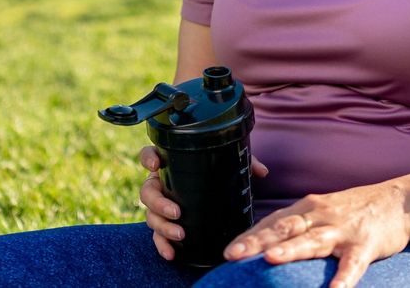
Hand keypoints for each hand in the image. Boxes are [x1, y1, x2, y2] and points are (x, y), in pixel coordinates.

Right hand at [139, 145, 269, 260]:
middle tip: (178, 212)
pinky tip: (172, 254)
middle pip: (148, 192)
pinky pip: (157, 237)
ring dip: (163, 227)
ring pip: (151, 216)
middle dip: (159, 203)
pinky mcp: (165, 227)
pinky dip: (162, 245)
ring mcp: (161, 208)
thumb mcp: (231, 166)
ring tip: (181, 235)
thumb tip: (262, 171)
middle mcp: (161, 186)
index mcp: (171, 166)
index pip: (150, 155)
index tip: (156, 165)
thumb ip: (245, 162)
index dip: (148, 158)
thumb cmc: (218, 177)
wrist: (218, 201)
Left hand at [222, 183, 409, 287]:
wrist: (399, 201)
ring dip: (291, 250)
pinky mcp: (366, 244)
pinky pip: (353, 264)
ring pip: (313, 241)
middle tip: (233, 255)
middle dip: (257, 241)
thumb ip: (296, 226)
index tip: (228, 251)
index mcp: (307, 208)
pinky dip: (343, 278)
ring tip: (270, 260)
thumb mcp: (321, 212)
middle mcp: (320, 216)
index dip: (249, 236)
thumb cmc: (354, 210)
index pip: (271, 222)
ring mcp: (343, 229)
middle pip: (284, 228)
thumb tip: (266, 243)